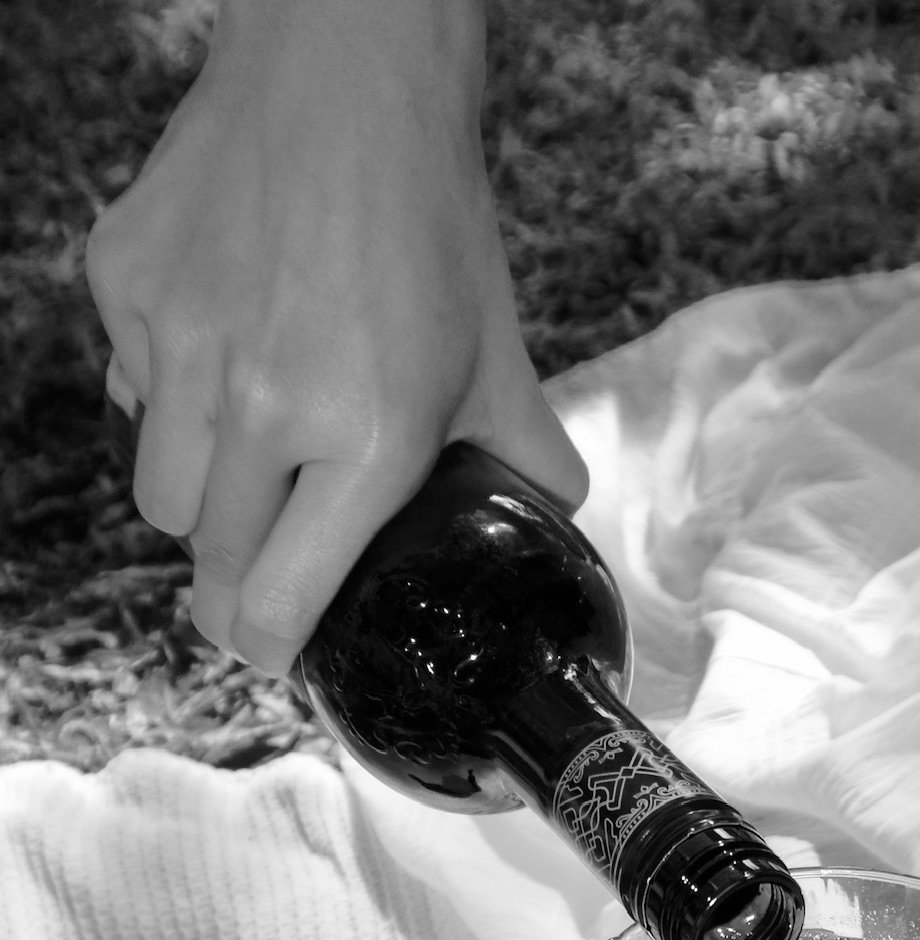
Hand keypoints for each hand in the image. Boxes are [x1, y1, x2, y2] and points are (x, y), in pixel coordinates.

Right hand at [86, 0, 585, 673]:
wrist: (347, 72)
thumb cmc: (427, 220)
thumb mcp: (496, 355)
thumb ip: (522, 457)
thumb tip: (553, 523)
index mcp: (364, 443)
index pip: (270, 610)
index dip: (272, 645)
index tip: (283, 640)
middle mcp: (261, 408)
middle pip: (207, 567)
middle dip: (235, 585)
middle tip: (265, 571)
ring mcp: (180, 345)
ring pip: (158, 494)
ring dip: (199, 500)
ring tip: (250, 461)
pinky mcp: (125, 286)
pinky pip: (129, 390)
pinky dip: (167, 396)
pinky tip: (224, 353)